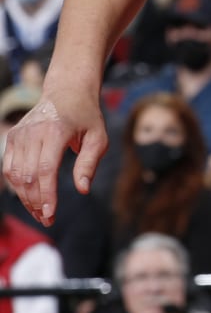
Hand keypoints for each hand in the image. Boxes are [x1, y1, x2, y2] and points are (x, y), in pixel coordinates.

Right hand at [2, 91, 107, 226]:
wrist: (66, 93)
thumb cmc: (86, 117)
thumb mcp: (98, 138)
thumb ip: (89, 163)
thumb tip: (82, 190)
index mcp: (56, 131)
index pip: (46, 170)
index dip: (46, 195)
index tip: (51, 214)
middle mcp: (32, 132)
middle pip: (28, 176)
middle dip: (36, 202)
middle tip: (47, 220)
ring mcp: (19, 134)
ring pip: (15, 175)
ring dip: (25, 198)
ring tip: (39, 213)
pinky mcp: (12, 137)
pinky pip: (9, 167)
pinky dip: (16, 186)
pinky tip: (29, 198)